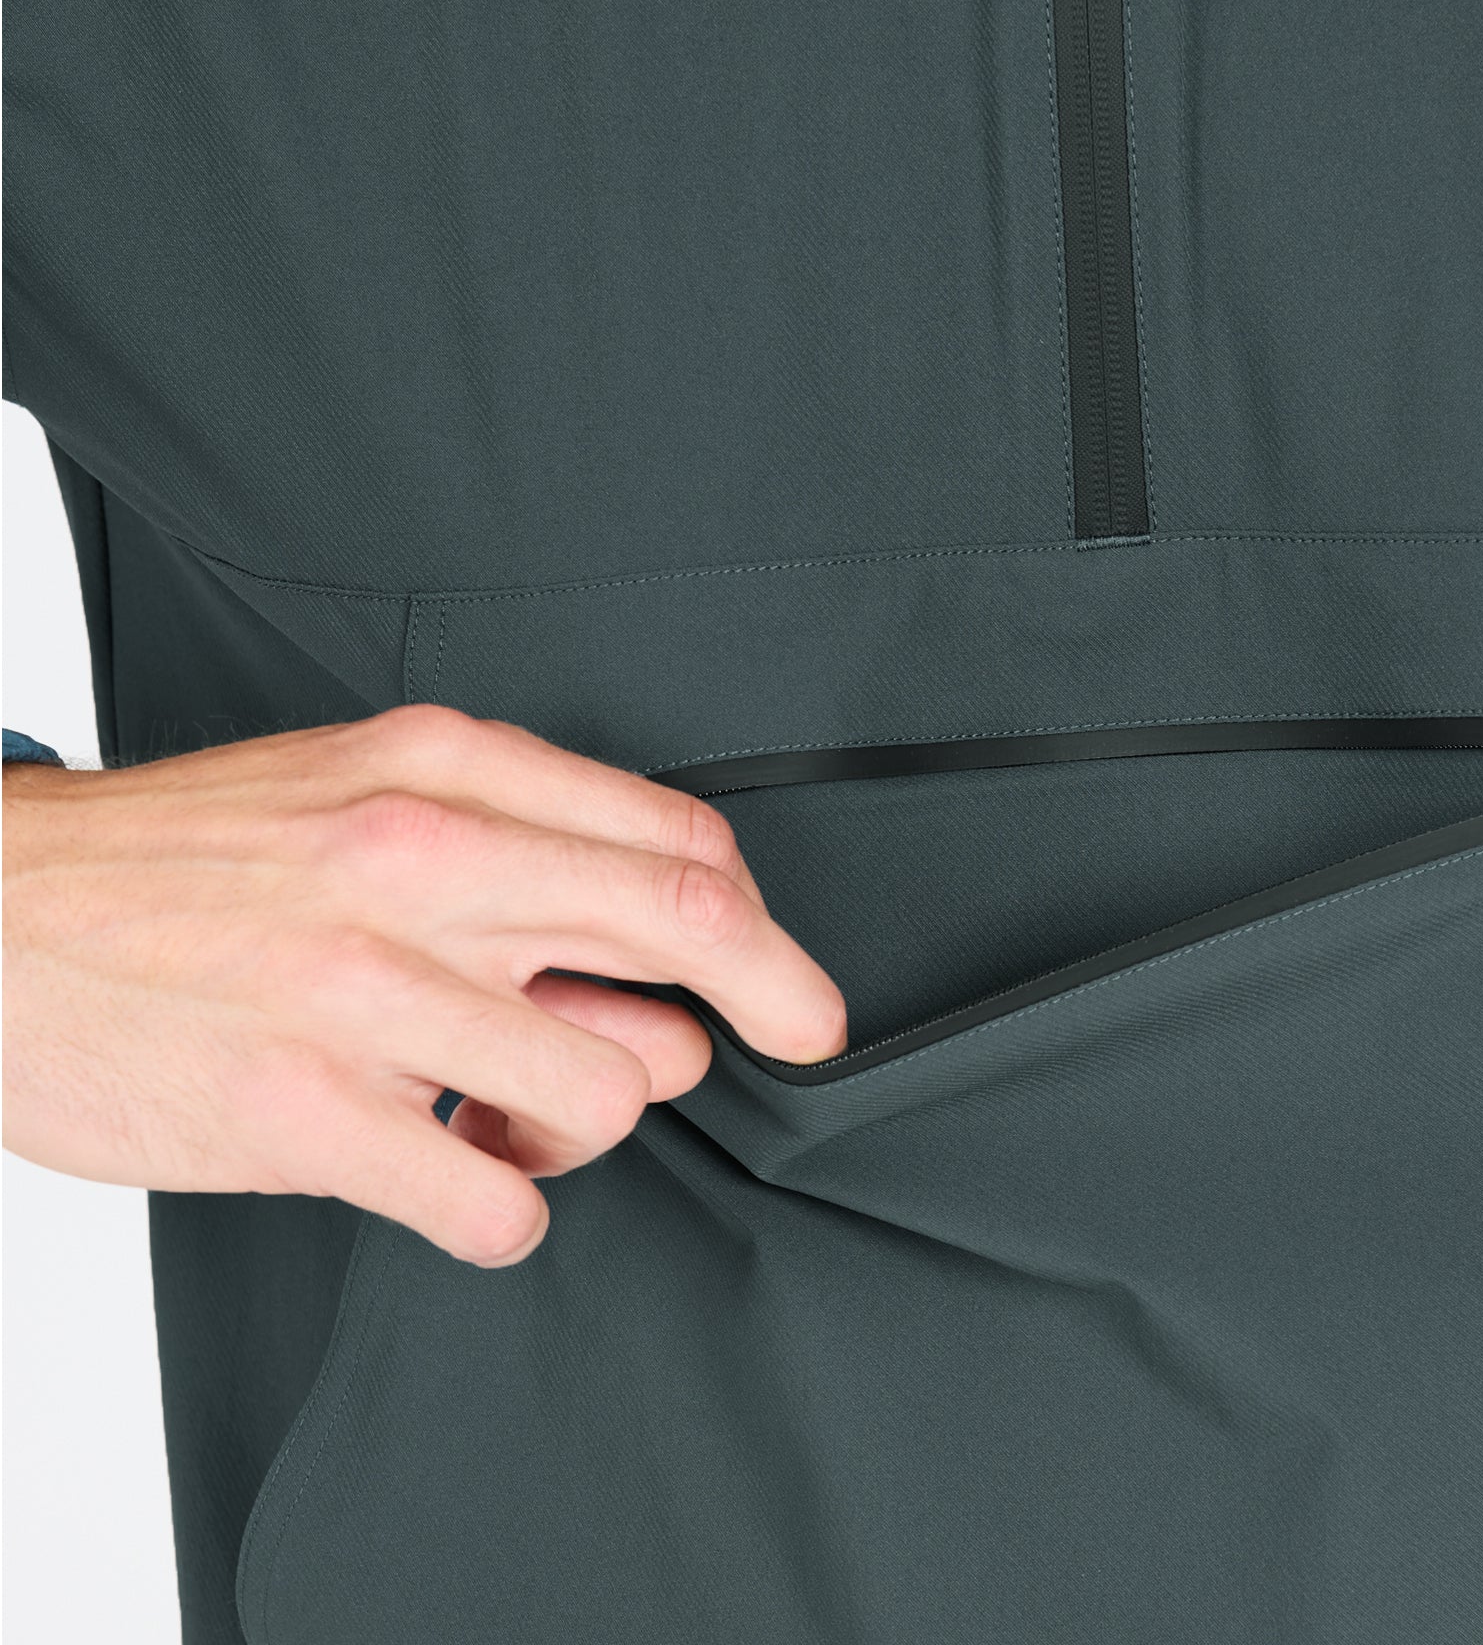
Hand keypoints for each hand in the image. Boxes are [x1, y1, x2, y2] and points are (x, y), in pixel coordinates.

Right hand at [2, 706, 844, 1263]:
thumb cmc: (186, 860)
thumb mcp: (359, 793)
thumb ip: (516, 857)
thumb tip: (647, 971)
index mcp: (438, 770)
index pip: (671, 837)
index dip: (758, 918)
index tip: (784, 973)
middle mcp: (415, 863)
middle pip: (682, 924)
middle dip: (775, 994)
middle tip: (796, 1036)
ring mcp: (361, 990)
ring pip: (606, 1086)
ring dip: (589, 1123)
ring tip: (516, 1111)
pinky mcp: (302, 1113)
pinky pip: (494, 1203)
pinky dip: (508, 1211)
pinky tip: (467, 1178)